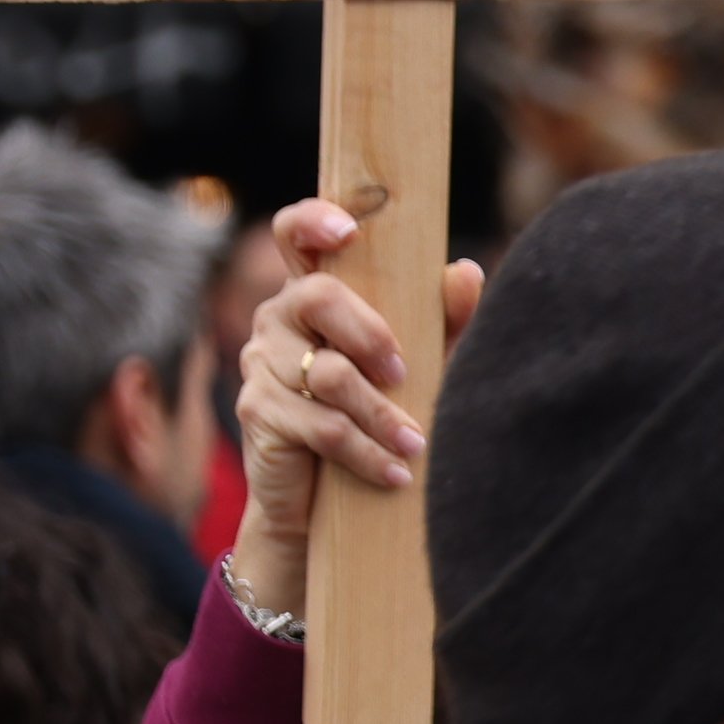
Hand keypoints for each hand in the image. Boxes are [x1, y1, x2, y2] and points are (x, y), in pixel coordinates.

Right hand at [235, 197, 468, 626]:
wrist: (328, 502)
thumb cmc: (378, 417)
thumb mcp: (419, 367)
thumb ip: (441, 321)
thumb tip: (466, 272)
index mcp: (314, 293)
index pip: (293, 234)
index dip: (313, 220)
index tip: (347, 231)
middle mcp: (278, 318)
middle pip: (318, 297)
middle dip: (372, 335)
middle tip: (405, 374)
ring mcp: (260, 362)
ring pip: (326, 374)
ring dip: (382, 413)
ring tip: (417, 444)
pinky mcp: (258, 412)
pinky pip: (319, 426)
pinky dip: (366, 451)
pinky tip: (397, 472)